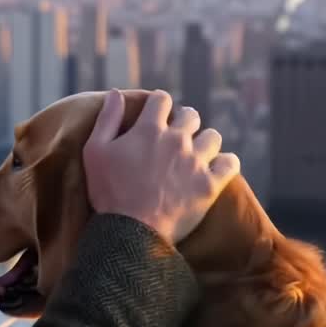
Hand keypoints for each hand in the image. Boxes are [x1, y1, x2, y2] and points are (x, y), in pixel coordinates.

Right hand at [83, 89, 240, 245]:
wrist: (131, 232)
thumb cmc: (108, 193)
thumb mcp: (95, 152)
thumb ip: (107, 119)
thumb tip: (117, 93)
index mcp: (148, 129)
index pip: (162, 99)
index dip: (159, 104)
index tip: (156, 114)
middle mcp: (176, 140)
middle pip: (191, 115)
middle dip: (184, 120)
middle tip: (177, 136)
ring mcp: (195, 162)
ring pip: (213, 137)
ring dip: (205, 141)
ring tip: (197, 153)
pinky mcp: (210, 185)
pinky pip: (230, 163)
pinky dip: (226, 163)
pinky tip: (218, 168)